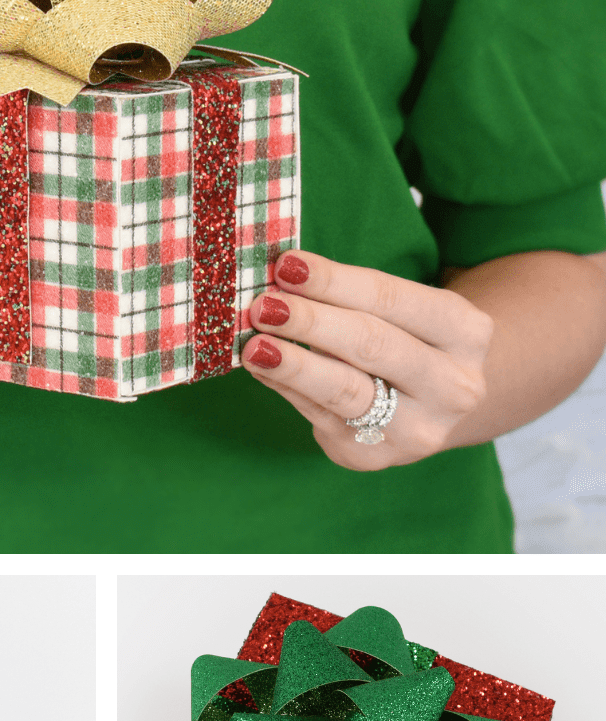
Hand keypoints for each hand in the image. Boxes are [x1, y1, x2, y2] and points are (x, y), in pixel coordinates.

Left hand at [240, 251, 492, 468]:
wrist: (437, 406)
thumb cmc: (410, 341)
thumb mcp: (406, 312)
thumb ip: (353, 298)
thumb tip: (282, 282)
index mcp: (466, 332)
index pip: (390, 299)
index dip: (334, 281)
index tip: (287, 265)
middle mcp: (453, 385)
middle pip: (371, 345)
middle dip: (311, 322)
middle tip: (264, 306)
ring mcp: (417, 429)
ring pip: (345, 391)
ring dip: (293, 365)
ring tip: (254, 345)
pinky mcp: (375, 456)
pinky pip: (321, 417)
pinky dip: (286, 388)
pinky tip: (262, 368)